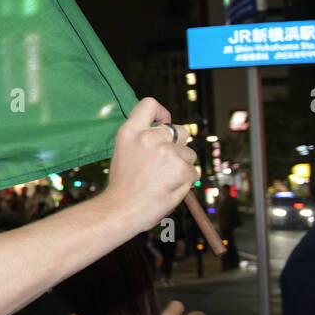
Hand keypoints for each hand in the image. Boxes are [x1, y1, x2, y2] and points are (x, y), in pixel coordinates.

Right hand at [104, 98, 197, 232]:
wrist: (121, 210)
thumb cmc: (122, 186)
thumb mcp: (123, 153)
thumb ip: (141, 140)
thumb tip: (166, 135)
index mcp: (130, 132)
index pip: (149, 104)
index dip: (161, 112)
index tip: (163, 122)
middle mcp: (149, 137)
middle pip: (180, 130)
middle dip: (179, 145)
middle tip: (166, 163)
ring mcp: (167, 152)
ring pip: (189, 154)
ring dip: (182, 165)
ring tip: (163, 180)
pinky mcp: (182, 169)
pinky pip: (194, 171)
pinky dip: (186, 181)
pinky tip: (169, 188)